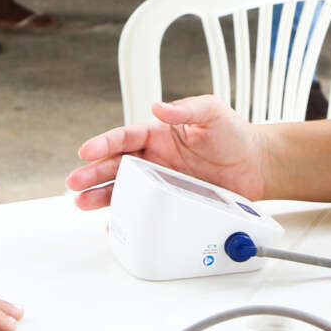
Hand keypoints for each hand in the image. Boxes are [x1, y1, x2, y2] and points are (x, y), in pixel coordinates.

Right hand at [66, 96, 267, 209]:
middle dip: (93, 174)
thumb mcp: (212, 112)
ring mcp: (160, 182)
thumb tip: (160, 106)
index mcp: (158, 134)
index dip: (104, 144)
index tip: (86, 151)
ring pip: (123, 189)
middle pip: (115, 166)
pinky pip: (144, 210)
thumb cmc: (233, 134)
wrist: (256, 165)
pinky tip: (113, 224)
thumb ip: (187, 108)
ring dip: (101, 196)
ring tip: (82, 203)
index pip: (124, 138)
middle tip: (74, 183)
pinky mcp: (171, 202)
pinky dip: (127, 217)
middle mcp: (154, 159)